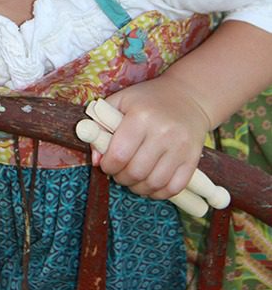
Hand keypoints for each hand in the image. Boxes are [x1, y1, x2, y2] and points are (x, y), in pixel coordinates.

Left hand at [96, 75, 211, 198]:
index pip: (119, 154)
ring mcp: (180, 147)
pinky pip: (174, 188)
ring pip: (154, 183)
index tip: (106, 164)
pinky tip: (150, 183)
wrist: (188, 96)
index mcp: (141, 116)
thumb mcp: (121, 101)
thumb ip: (101, 125)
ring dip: (138, 188)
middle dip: (121, 178)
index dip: (108, 165)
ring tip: (133, 178)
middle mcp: (163, 132)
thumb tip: (96, 160)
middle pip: (136, 172)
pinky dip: (158, 192)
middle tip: (119, 172)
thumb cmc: (148, 98)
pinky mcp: (192, 159)